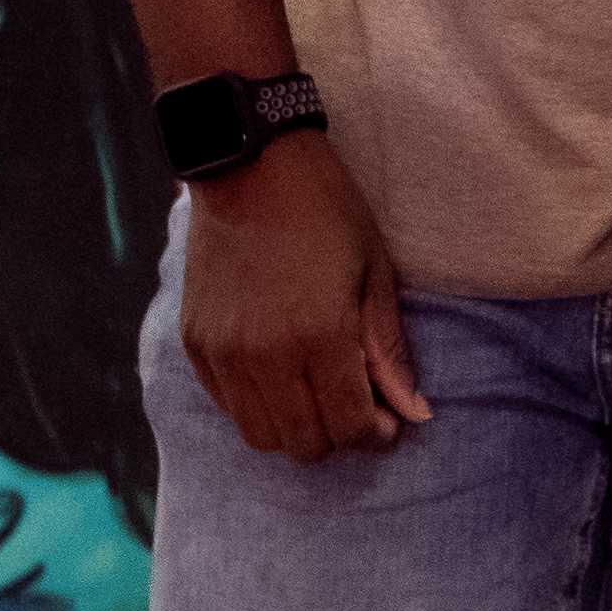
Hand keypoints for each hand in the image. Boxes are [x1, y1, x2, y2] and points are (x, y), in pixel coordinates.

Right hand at [179, 133, 429, 460]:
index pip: (349, 428)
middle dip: (339, 437)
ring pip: (260, 436)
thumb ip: (388, 351)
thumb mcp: (374, 272)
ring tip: (318, 394)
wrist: (249, 166)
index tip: (388, 419)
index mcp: (319, 336)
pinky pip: (227, 406)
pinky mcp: (196, 344)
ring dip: (296, 429)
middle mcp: (265, 356)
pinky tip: (281, 376)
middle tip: (358, 407)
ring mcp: (224, 353)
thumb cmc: (326, 212)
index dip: (376, 434)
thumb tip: (415, 413)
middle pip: (304, 444)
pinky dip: (258, 406)